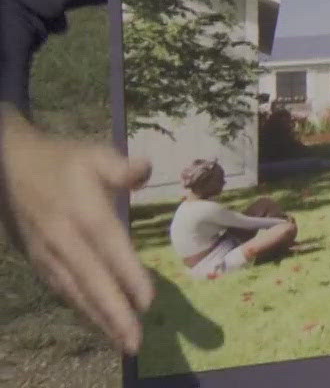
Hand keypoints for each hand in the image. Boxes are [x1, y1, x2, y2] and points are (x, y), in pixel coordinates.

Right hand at [0, 104, 153, 354]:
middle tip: (135, 342)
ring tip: (122, 342)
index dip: (128, 275)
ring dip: (99, 319)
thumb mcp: (93, 155)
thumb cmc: (61, 161)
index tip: (147, 302)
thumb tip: (145, 169)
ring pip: (75, 292)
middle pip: (92, 281)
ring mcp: (47, 254)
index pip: (110, 248)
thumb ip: (120, 167)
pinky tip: (98, 323)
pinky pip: (61, 289)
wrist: (8, 168)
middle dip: (114, 313)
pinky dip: (80, 308)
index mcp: (83, 213)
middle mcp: (64, 239)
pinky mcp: (37, 261)